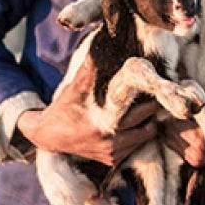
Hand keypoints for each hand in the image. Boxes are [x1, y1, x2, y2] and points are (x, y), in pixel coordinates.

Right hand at [16, 61, 158, 165]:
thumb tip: (100, 43)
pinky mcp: (113, 161)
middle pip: (149, 124)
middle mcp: (111, 144)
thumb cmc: (63, 110)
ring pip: (146, 136)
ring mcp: (113, 155)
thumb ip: (89, 71)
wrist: (48, 137)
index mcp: (104, 126)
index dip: (151, 99)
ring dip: (149, 122)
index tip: (156, 86)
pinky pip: (137, 146)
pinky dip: (140, 134)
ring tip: (146, 105)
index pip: (140, 112)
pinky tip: (136, 121)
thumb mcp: (73, 90)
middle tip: (155, 93)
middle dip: (152, 108)